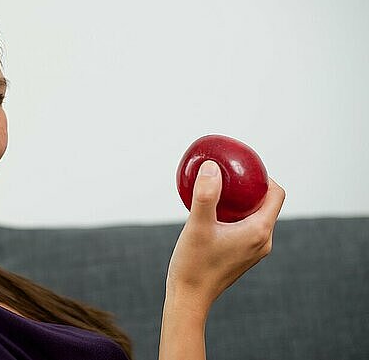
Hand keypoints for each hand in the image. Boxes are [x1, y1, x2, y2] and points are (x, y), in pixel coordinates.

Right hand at [166, 160, 285, 315]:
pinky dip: (234, 216)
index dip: (264, 177)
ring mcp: (253, 251)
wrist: (188, 299)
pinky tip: (211, 214)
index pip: (276, 194)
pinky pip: (245, 228)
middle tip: (227, 176)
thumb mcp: (197, 226)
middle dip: (249, 187)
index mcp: (259, 231)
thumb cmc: (193, 265)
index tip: (241, 168)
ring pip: (255, 216)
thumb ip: (206, 195)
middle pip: (266, 204)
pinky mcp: (242, 256)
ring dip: (241, 202)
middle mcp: (262, 241)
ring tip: (218, 192)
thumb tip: (212, 167)